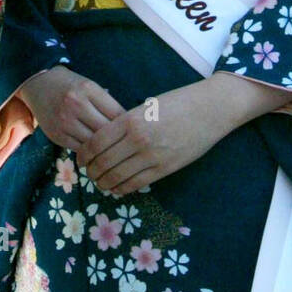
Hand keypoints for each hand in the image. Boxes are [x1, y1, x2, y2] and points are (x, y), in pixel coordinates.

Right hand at [19, 66, 124, 151]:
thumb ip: (107, 104)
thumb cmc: (71, 86)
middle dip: (119, 139)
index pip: (117, 114)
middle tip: (128, 145)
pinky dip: (90, 152)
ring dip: (104, 148)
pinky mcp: (57, 135)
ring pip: (93, 143)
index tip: (136, 132)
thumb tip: (129, 126)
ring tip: (115, 151)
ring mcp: (65, 122)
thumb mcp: (91, 87)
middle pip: (106, 130)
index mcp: (88, 90)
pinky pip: (80, 149)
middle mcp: (76, 105)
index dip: (129, 126)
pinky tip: (98, 152)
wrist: (40, 85)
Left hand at [78, 80, 225, 195]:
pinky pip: (136, 184)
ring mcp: (152, 156)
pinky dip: (122, 189)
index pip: (95, 143)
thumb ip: (126, 122)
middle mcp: (138, 140)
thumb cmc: (179, 102)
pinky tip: (117, 188)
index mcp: (130, 120)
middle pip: (103, 162)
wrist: (211, 109)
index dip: (84, 155)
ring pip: (117, 177)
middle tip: (89, 173)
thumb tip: (105, 140)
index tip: (80, 160)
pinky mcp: (165, 168)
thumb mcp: (147, 106)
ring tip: (100, 182)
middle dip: (92, 171)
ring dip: (104, 183)